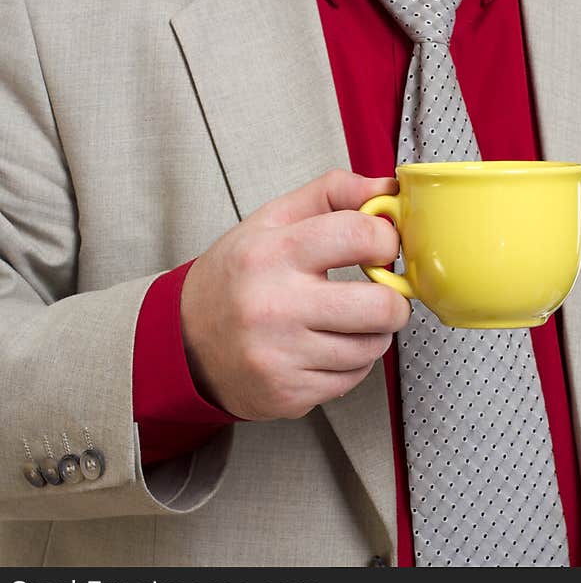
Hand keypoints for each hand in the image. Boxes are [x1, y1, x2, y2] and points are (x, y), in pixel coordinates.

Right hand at [180, 169, 409, 419]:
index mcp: (272, 253)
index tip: (382, 248)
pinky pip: (354, 378)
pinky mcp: (289, 393)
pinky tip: (326, 348)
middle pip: (381, 307)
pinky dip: (352, 363)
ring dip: (373, 334)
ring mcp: (282, 356)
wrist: (184, 342)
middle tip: (382, 296)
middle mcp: (275, 307)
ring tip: (347, 322)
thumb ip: (331, 194)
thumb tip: (388, 188)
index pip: (360, 236)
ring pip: (373, 347)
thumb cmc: (235, 277)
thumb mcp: (271, 220)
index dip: (386, 240)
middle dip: (394, 301)